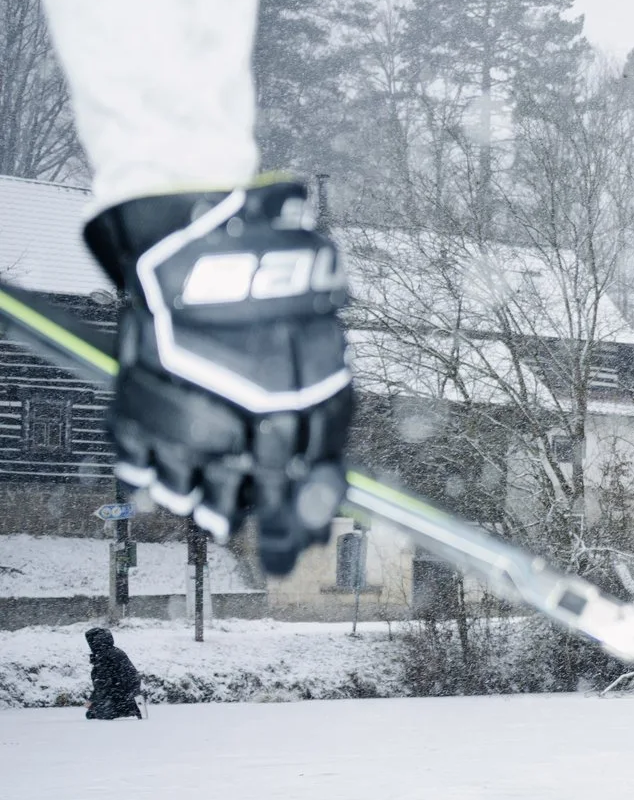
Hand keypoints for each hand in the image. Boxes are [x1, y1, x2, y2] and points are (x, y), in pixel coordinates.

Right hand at [83, 181, 352, 576]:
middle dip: (266, 524)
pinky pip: (143, 464)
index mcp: (304, 406)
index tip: (305, 537)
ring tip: (215, 520)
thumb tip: (326, 490)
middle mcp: (250, 422)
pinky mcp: (141, 410)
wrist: (205, 250)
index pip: (311, 481)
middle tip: (270, 548)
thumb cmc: (273, 299)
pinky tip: (161, 493)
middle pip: (257, 494)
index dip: (308, 515)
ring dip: (209, 508)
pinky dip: (152, 482)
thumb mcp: (321, 353)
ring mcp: (191, 420)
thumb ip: (323, 418)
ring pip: (199, 489)